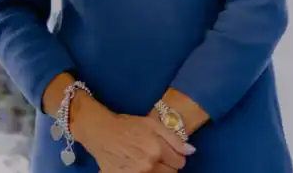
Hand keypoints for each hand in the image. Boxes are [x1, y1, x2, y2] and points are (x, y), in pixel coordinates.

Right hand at [75, 104, 194, 172]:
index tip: (170, 152)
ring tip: (148, 161)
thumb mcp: (152, 124)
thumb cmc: (128, 125)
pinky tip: (138, 166)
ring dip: (157, 171)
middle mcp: (149, 165)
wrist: (101, 132)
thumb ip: (174, 138)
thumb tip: (191, 151)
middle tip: (158, 156)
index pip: (180, 162)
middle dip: (168, 165)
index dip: (177, 156)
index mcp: (157, 149)